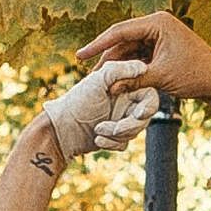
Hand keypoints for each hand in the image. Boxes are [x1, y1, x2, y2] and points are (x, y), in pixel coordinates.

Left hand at [41, 61, 161, 164]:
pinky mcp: (115, 137)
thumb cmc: (78, 102)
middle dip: (129, 125)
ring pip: (135, 132)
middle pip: (144, 118)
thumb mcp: (98, 81)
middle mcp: (125, 103)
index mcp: (125, 87)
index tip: (139, 114)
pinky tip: (97, 139)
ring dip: (117, 134)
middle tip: (115, 128)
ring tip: (98, 130)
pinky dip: (111, 143)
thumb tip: (143, 67)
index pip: (149, 96)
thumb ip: (120, 70)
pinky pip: (124, 143)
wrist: (60, 129)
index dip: (148, 107)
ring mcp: (121, 120)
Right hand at [80, 13, 210, 153]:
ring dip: (117, 65)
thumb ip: (132, 81)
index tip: (79, 56)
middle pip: (123, 40)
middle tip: (89, 75)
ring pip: (130, 50)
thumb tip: (108, 88)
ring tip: (101, 82)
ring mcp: (160, 35)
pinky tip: (117, 81)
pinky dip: (129, 68)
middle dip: (107, 58)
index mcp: (158, 22)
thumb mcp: (160, 78)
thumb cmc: (194, 75)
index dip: (97, 45)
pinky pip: (139, 56)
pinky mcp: (162, 47)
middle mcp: (158, 24)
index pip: (119, 31)